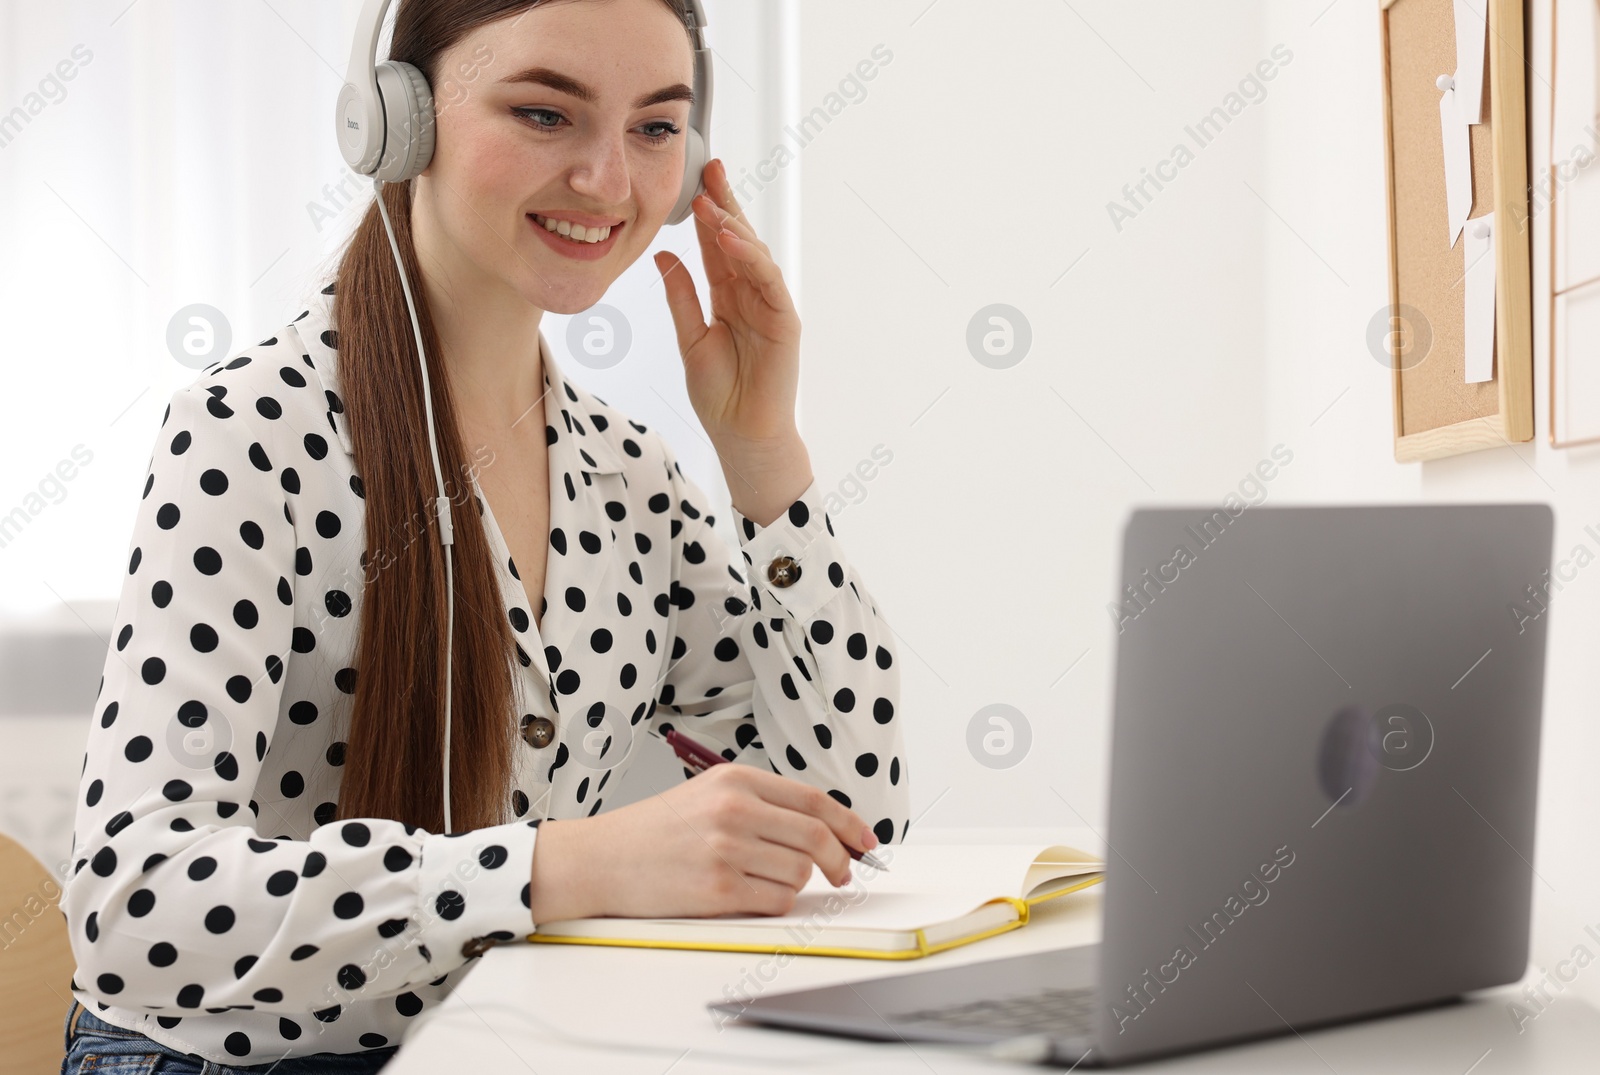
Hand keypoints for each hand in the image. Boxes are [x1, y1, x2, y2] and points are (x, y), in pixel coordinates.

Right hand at [559, 763, 879, 919]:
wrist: (601, 859)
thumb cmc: (654, 830)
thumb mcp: (707, 794)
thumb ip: (762, 803)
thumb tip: (824, 829)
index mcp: (737, 779)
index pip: (816, 800)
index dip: (851, 823)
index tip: (866, 841)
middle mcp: (735, 809)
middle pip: (818, 838)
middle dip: (840, 861)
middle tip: (842, 874)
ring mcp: (727, 849)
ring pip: (800, 874)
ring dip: (795, 883)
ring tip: (763, 880)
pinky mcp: (718, 889)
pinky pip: (776, 902)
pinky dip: (774, 903)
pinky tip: (749, 895)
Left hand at [653, 158, 801, 446]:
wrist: (741, 434)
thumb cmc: (720, 395)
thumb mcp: (689, 337)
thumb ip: (681, 296)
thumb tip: (663, 254)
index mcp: (728, 297)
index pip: (718, 246)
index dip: (708, 214)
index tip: (696, 181)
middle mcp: (752, 295)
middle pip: (739, 240)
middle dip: (726, 204)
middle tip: (711, 169)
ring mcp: (771, 305)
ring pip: (754, 253)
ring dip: (734, 225)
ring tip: (710, 202)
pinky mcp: (785, 320)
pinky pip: (768, 280)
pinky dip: (750, 257)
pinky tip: (731, 240)